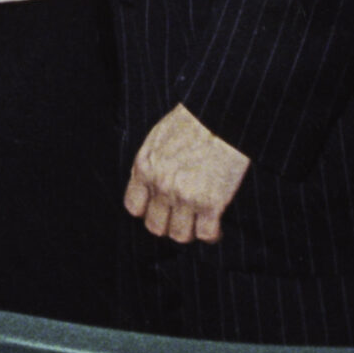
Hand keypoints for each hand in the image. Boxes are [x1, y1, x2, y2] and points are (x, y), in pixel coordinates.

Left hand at [124, 102, 249, 243]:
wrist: (220, 117)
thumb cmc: (192, 122)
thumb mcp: (158, 138)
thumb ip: (151, 163)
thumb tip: (148, 182)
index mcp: (144, 168)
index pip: (134, 207)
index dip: (147, 211)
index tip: (160, 209)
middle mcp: (160, 185)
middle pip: (156, 226)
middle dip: (169, 225)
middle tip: (183, 218)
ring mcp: (185, 197)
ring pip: (180, 236)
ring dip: (191, 232)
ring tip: (200, 223)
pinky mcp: (211, 203)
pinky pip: (207, 234)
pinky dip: (212, 234)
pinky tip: (217, 225)